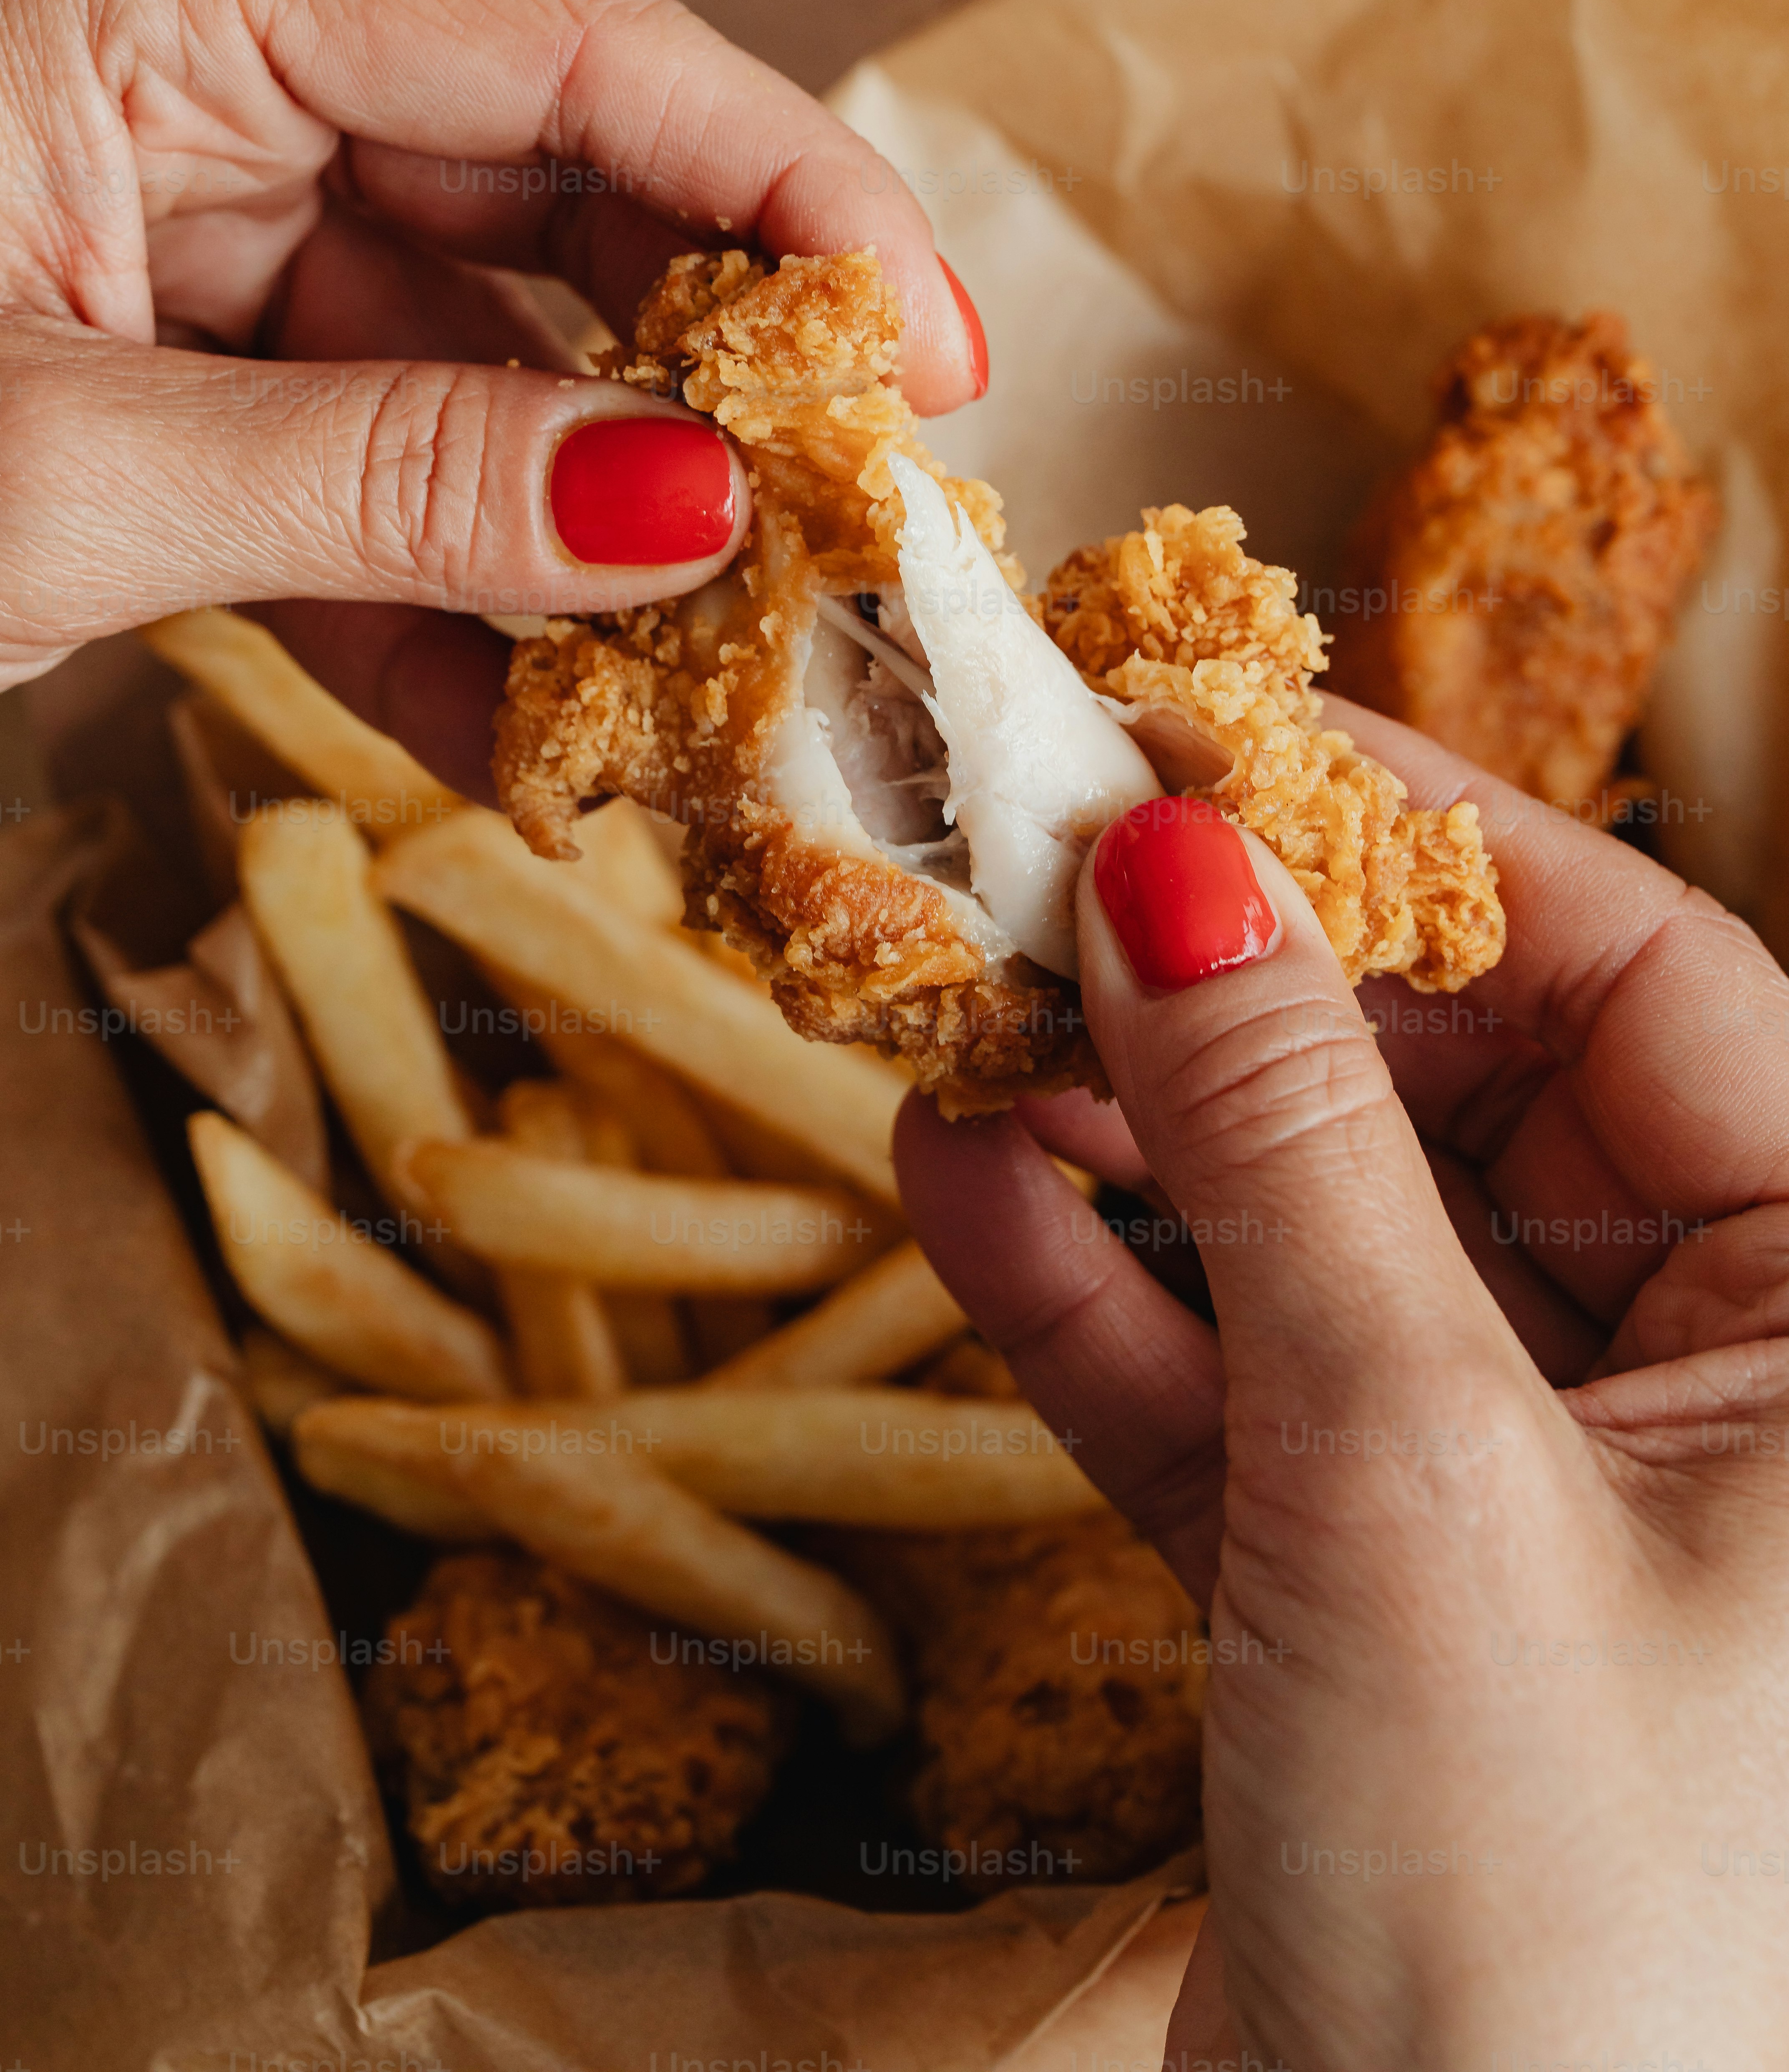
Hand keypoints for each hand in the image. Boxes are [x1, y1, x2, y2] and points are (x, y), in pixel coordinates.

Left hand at [0, 0, 982, 792]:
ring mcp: (169, 212)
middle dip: (707, 378)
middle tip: (859, 539)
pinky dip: (444, 594)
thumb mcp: (49, 478)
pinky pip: (353, 457)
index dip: (787, 191)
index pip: (568, 42)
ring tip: (725, 682)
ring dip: (583, 529)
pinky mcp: (149, 355)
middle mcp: (188, 59)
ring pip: (466, 349)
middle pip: (544, 188)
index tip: (929, 356)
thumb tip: (699, 511)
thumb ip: (393, 482)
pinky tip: (545, 733)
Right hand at [900, 708, 1788, 2064]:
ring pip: (1321, 1234)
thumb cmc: (1548, 1931)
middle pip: (1457, 1094)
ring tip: (955, 1010)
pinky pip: (1236, 1384)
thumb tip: (1181, 864)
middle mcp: (1715, 1389)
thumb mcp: (1408, 1472)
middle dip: (1236, 994)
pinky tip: (960, 1179)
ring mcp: (1531, 1487)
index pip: (1639, 981)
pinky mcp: (1376, 1588)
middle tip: (1034, 866)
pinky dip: (1099, 1294)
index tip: (1213, 737)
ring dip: (1133, 1135)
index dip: (1421, 842)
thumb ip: (1289, 1154)